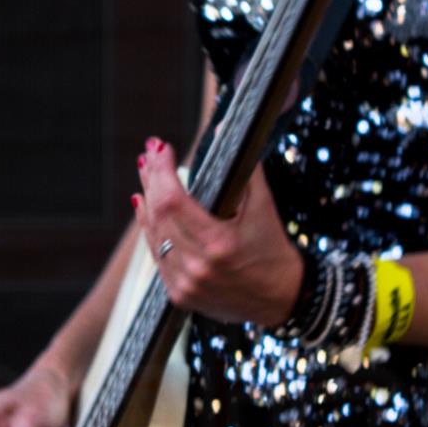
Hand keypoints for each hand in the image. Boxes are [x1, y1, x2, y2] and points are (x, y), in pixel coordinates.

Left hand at [134, 136, 302, 326]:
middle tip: (149, 153)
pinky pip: (157, 255)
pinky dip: (150, 228)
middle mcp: (197, 267)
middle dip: (151, 178)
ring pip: (153, 235)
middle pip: (158, 214)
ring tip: (145, 173)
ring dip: (146, 200)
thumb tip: (226, 127)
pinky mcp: (180, 295)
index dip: (162, 171)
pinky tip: (144, 207)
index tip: (162, 149)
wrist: (282, 299)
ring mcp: (186, 284)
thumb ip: (246, 169)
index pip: (173, 201)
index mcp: (218, 245)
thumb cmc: (273, 249)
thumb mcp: (264, 208)